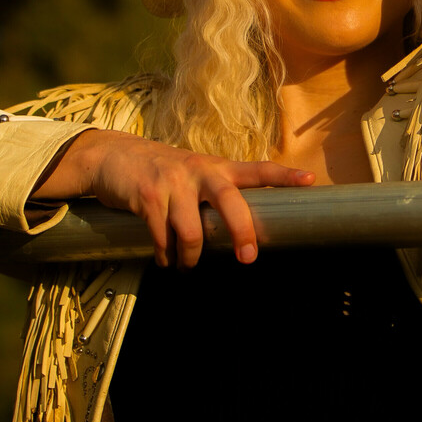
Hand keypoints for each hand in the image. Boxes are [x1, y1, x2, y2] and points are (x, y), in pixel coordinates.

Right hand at [33, 130, 315, 265]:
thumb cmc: (160, 171)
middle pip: (229, 200)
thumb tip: (240, 231)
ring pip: (192, 231)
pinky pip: (161, 236)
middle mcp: (198, 171)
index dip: (283, 176)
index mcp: (215, 167)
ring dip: (190, 256)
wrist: (110, 156)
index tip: (311, 181)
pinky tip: (164, 259)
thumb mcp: (192, 174)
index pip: (256, 169)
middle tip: (248, 258)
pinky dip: (165, 255)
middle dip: (241, 231)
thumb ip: (215, 192)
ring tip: (186, 265)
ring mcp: (172, 182)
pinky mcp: (147, 196)